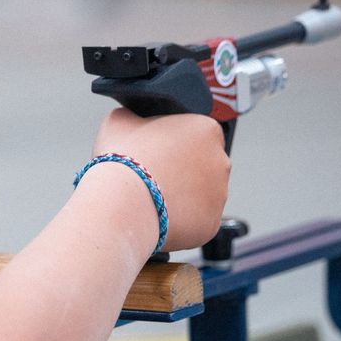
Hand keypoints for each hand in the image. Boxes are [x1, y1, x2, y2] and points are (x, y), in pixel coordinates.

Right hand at [92, 108, 229, 251]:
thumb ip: (135, 116)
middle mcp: (221, 160)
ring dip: (181, 197)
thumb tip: (133, 118)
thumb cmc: (121, 161)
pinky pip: (196, 221)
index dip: (174, 144)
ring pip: (200, 195)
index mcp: (206, 129)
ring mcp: (219, 195)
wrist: (120, 205)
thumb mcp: (119, 121)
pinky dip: (180, 221)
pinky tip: (157, 217)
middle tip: (152, 178)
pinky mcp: (211, 224)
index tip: (156, 155)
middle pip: (202, 165)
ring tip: (151, 200)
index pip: (197, 134)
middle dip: (182, 172)